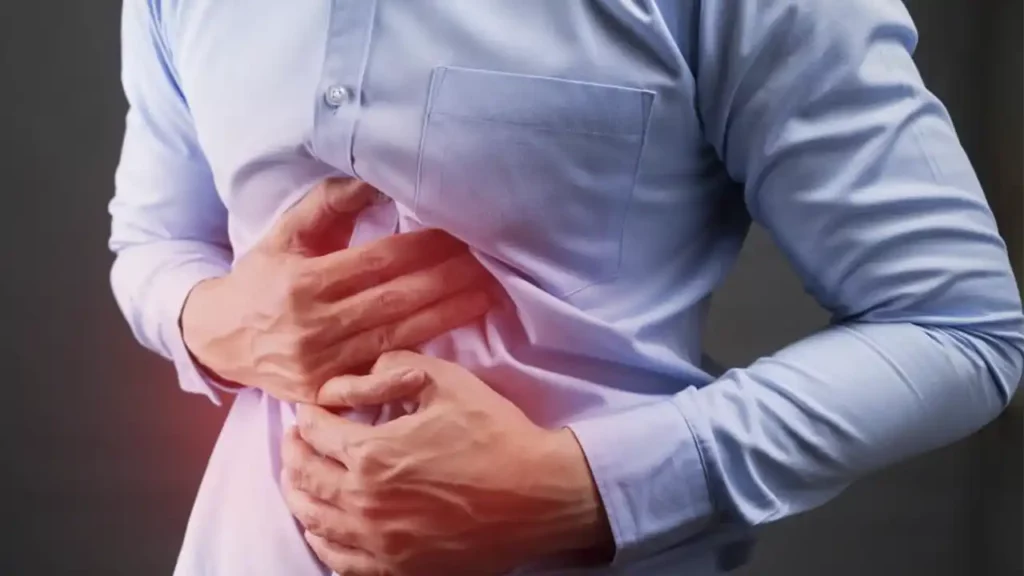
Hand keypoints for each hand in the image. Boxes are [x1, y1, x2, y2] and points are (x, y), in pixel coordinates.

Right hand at [180, 178, 494, 402]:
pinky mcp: (329, 392)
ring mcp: (324, 364)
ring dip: (447, 315)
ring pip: (399, 336)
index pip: (377, 262)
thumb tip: (373, 180)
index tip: (458, 232)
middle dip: (446, 279)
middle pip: (396, 300)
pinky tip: (456, 340)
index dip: (422, 247)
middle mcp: (315, 325)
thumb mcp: (283, 235)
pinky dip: (422, 356)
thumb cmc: (259, 279)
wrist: (218, 339)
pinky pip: (384, 374)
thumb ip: (327, 205)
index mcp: (304, 282)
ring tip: (486, 293)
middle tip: (487, 262)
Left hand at [280, 351, 613, 575]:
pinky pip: (341, 562)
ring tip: (299, 480)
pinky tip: (323, 530)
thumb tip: (349, 381)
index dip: (308, 415)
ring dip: (300, 496)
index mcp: (372, 453)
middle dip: (294, 453)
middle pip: (305, 477)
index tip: (312, 409)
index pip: (315, 432)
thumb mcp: (447, 381)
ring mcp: (380, 542)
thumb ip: (392, 369)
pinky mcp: (400, 568)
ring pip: (315, 521)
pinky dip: (323, 542)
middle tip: (296, 440)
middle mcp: (365, 502)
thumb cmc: (496, 434)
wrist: (540, 494)